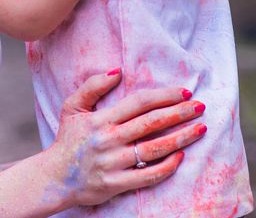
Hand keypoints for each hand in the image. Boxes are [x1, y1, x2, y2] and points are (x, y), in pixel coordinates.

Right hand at [43, 71, 205, 208]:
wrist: (54, 177)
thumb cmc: (68, 140)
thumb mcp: (72, 107)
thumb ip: (93, 86)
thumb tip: (117, 71)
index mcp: (101, 120)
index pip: (139, 103)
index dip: (164, 96)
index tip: (184, 92)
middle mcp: (109, 139)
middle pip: (151, 123)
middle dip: (179, 113)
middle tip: (200, 106)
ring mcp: (114, 163)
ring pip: (154, 149)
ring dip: (181, 138)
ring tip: (200, 129)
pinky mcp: (116, 184)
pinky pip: (148, 175)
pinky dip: (167, 167)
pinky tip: (181, 157)